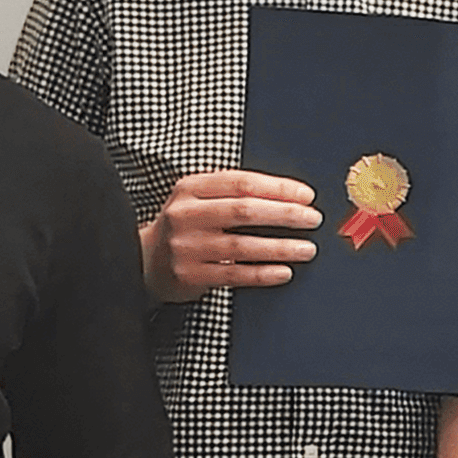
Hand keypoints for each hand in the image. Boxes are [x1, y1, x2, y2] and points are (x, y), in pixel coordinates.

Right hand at [142, 169, 318, 299]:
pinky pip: (234, 274)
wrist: (144, 259)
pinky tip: (284, 271)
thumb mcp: (199, 199)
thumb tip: (290, 197)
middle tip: (312, 219)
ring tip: (307, 248)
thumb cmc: (186, 225)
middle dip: (285, 214)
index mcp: (191, 188)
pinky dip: (263, 273)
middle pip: (244, 211)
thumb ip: (233, 193)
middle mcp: (186, 214)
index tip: (307, 196)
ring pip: (242, 246)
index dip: (278, 188)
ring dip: (280, 247)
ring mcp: (186, 246)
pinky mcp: (190, 275)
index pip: (241, 183)